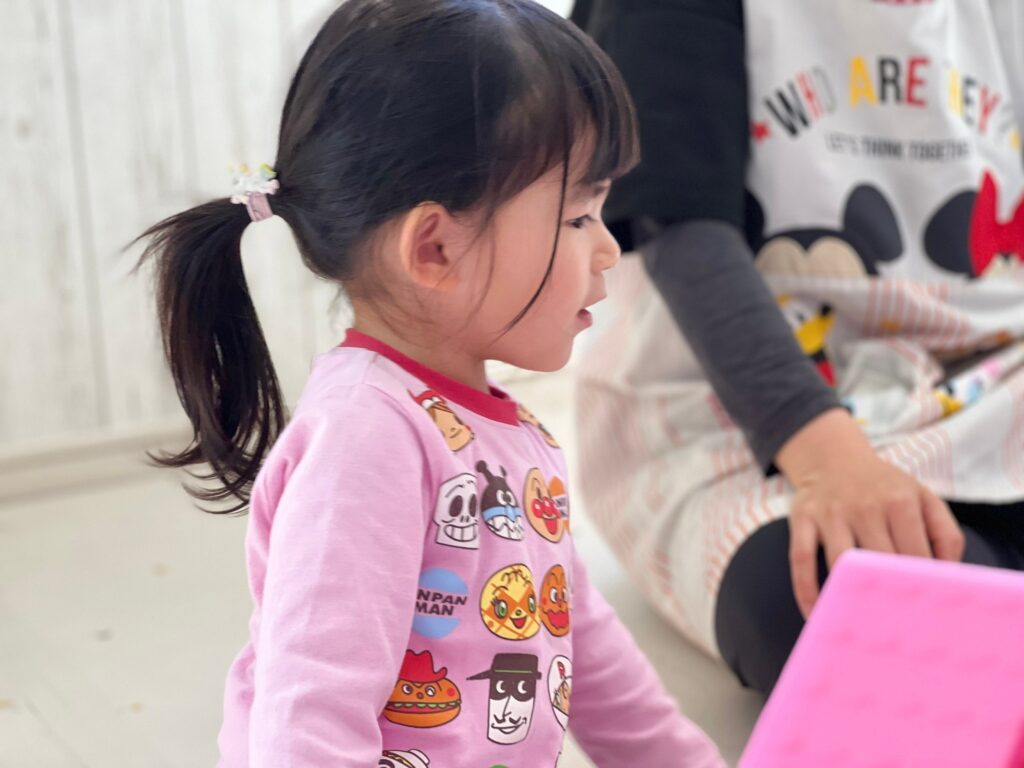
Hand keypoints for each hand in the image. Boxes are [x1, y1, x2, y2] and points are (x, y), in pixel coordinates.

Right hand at [776, 409, 964, 617]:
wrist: (832, 457)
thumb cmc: (883, 486)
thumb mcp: (922, 496)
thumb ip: (945, 533)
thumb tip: (948, 576)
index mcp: (900, 502)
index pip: (915, 556)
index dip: (919, 588)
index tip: (923, 616)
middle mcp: (865, 506)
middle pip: (879, 563)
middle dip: (888, 597)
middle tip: (895, 631)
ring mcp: (831, 513)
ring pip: (841, 563)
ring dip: (849, 595)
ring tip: (859, 626)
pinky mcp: (802, 518)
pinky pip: (801, 559)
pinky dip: (806, 589)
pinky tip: (816, 613)